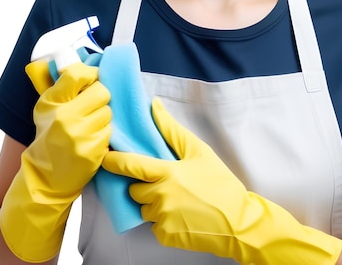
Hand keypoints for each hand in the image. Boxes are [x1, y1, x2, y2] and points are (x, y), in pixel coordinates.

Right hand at [0, 62, 111, 261]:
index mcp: (52, 102)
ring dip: (102, 116)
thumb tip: (79, 62)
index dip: (89, 74)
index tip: (89, 79)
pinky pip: (109, 130)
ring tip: (89, 125)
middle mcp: (65, 117)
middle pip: (101, 91)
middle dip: (99, 97)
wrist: (45, 178)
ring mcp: (80, 135)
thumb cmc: (48, 137)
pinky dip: (103, 133)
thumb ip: (61, 86)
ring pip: (108, 111)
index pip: (77, 74)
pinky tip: (91, 139)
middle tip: (91, 105)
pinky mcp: (93, 150)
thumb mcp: (46, 108)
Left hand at [102, 98, 341, 263]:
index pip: (131, 165)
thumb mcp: (199, 151)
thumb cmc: (219, 183)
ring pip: (143, 208)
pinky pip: (153, 225)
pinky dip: (162, 219)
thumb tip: (154, 106)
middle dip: (143, 185)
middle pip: (134, 189)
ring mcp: (162, 219)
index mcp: (167, 173)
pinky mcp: (165, 236)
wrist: (237, 222)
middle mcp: (161, 197)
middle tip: (164, 181)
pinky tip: (180, 213)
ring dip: (153, 203)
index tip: (104, 157)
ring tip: (177, 198)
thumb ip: (172, 129)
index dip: (114, 161)